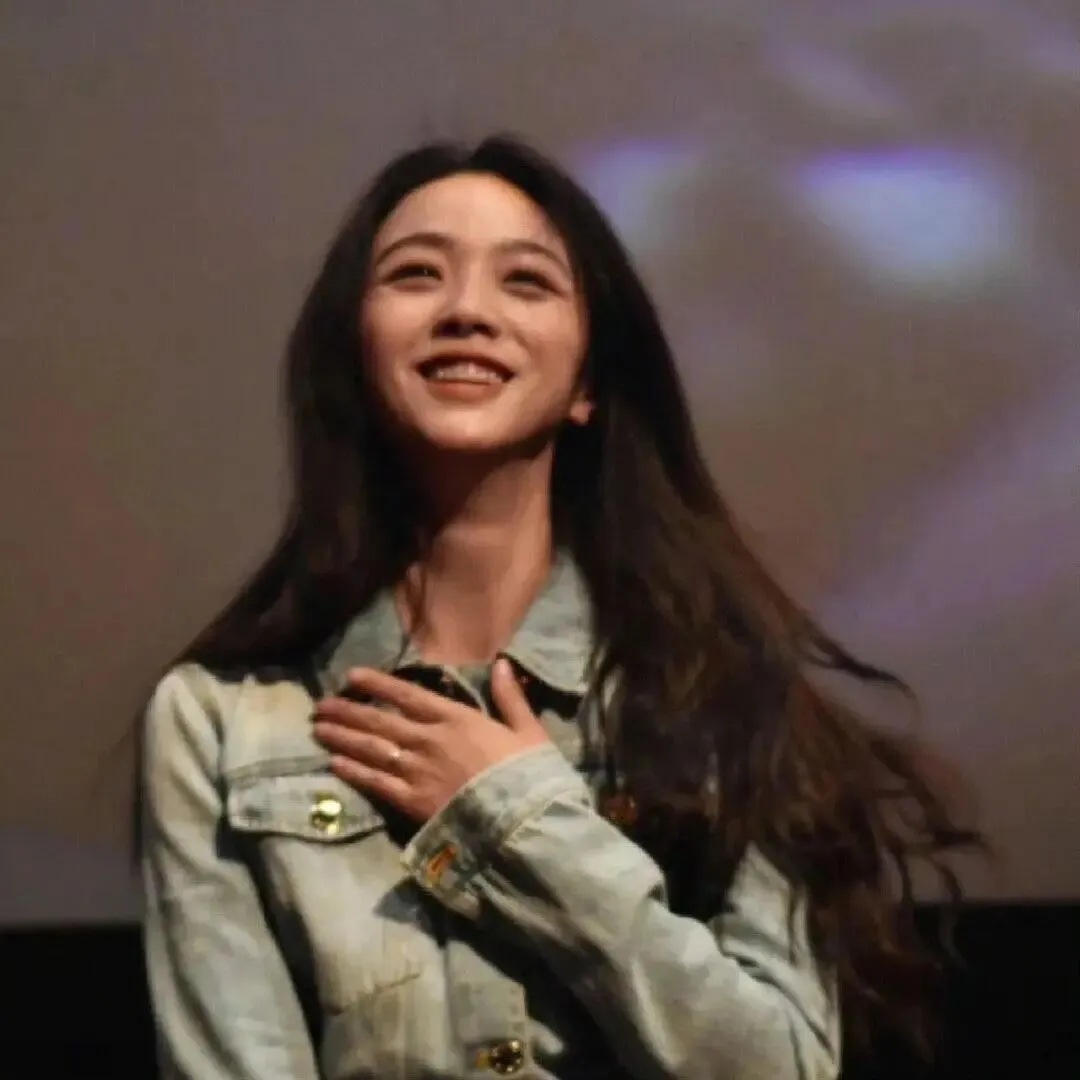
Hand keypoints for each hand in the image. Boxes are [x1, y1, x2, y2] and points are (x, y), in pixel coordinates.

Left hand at [312, 658, 550, 821]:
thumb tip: (501, 663)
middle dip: (348, 710)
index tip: (352, 676)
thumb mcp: (528, 730)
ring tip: (317, 729)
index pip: (408, 696)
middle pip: (380, 720)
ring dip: (342, 736)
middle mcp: (430, 740)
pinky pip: (376, 782)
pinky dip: (354, 771)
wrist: (523, 821)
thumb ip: (510, 697)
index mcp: (457, 719)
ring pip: (371, 748)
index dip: (378, 684)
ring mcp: (417, 771)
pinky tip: (334, 763)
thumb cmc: (530, 775)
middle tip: (320, 705)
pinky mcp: (412, 802)